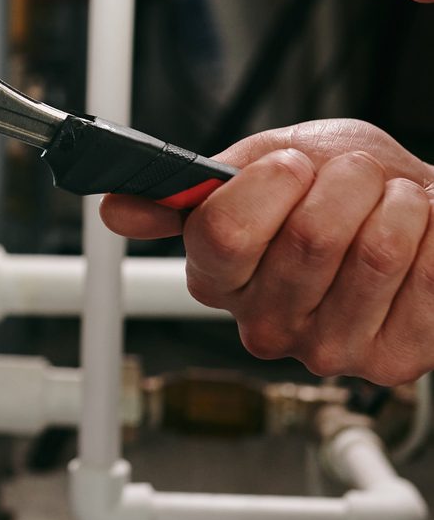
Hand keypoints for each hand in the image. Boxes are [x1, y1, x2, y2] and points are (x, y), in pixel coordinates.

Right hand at [101, 120, 433, 384]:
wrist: (421, 207)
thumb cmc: (344, 186)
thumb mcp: (263, 160)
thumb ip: (192, 185)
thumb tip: (116, 209)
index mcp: (216, 275)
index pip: (222, 234)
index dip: (269, 184)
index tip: (291, 165)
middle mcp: (262, 323)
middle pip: (307, 238)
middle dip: (346, 181)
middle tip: (352, 179)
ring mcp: (326, 348)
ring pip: (372, 252)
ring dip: (397, 204)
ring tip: (390, 206)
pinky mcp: (392, 359)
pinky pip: (425, 275)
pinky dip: (433, 235)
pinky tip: (418, 239)